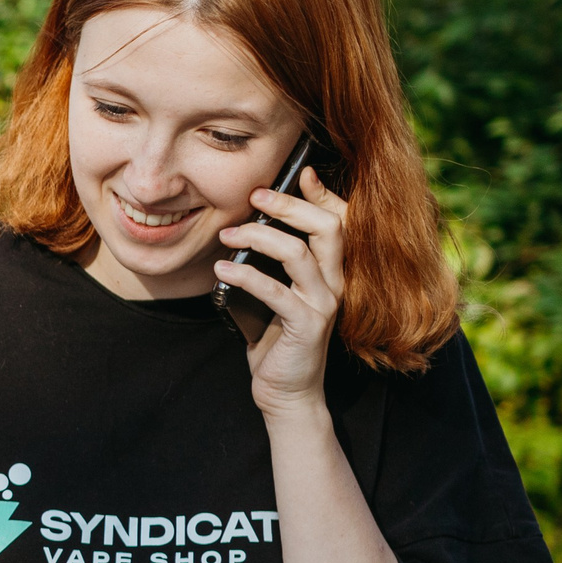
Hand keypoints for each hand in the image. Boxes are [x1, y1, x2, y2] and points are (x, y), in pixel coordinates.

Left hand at [215, 166, 347, 419]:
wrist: (286, 390)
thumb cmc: (276, 338)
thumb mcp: (276, 293)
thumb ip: (272, 264)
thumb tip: (244, 226)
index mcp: (332, 270)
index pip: (339, 221)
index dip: (323, 194)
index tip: (299, 172)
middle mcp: (335, 282)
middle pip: (328, 227)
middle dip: (289, 206)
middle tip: (254, 197)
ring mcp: (324, 304)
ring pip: (299, 253)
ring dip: (259, 237)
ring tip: (227, 233)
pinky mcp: (306, 325)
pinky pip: (276, 292)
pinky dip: (245, 275)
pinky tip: (221, 269)